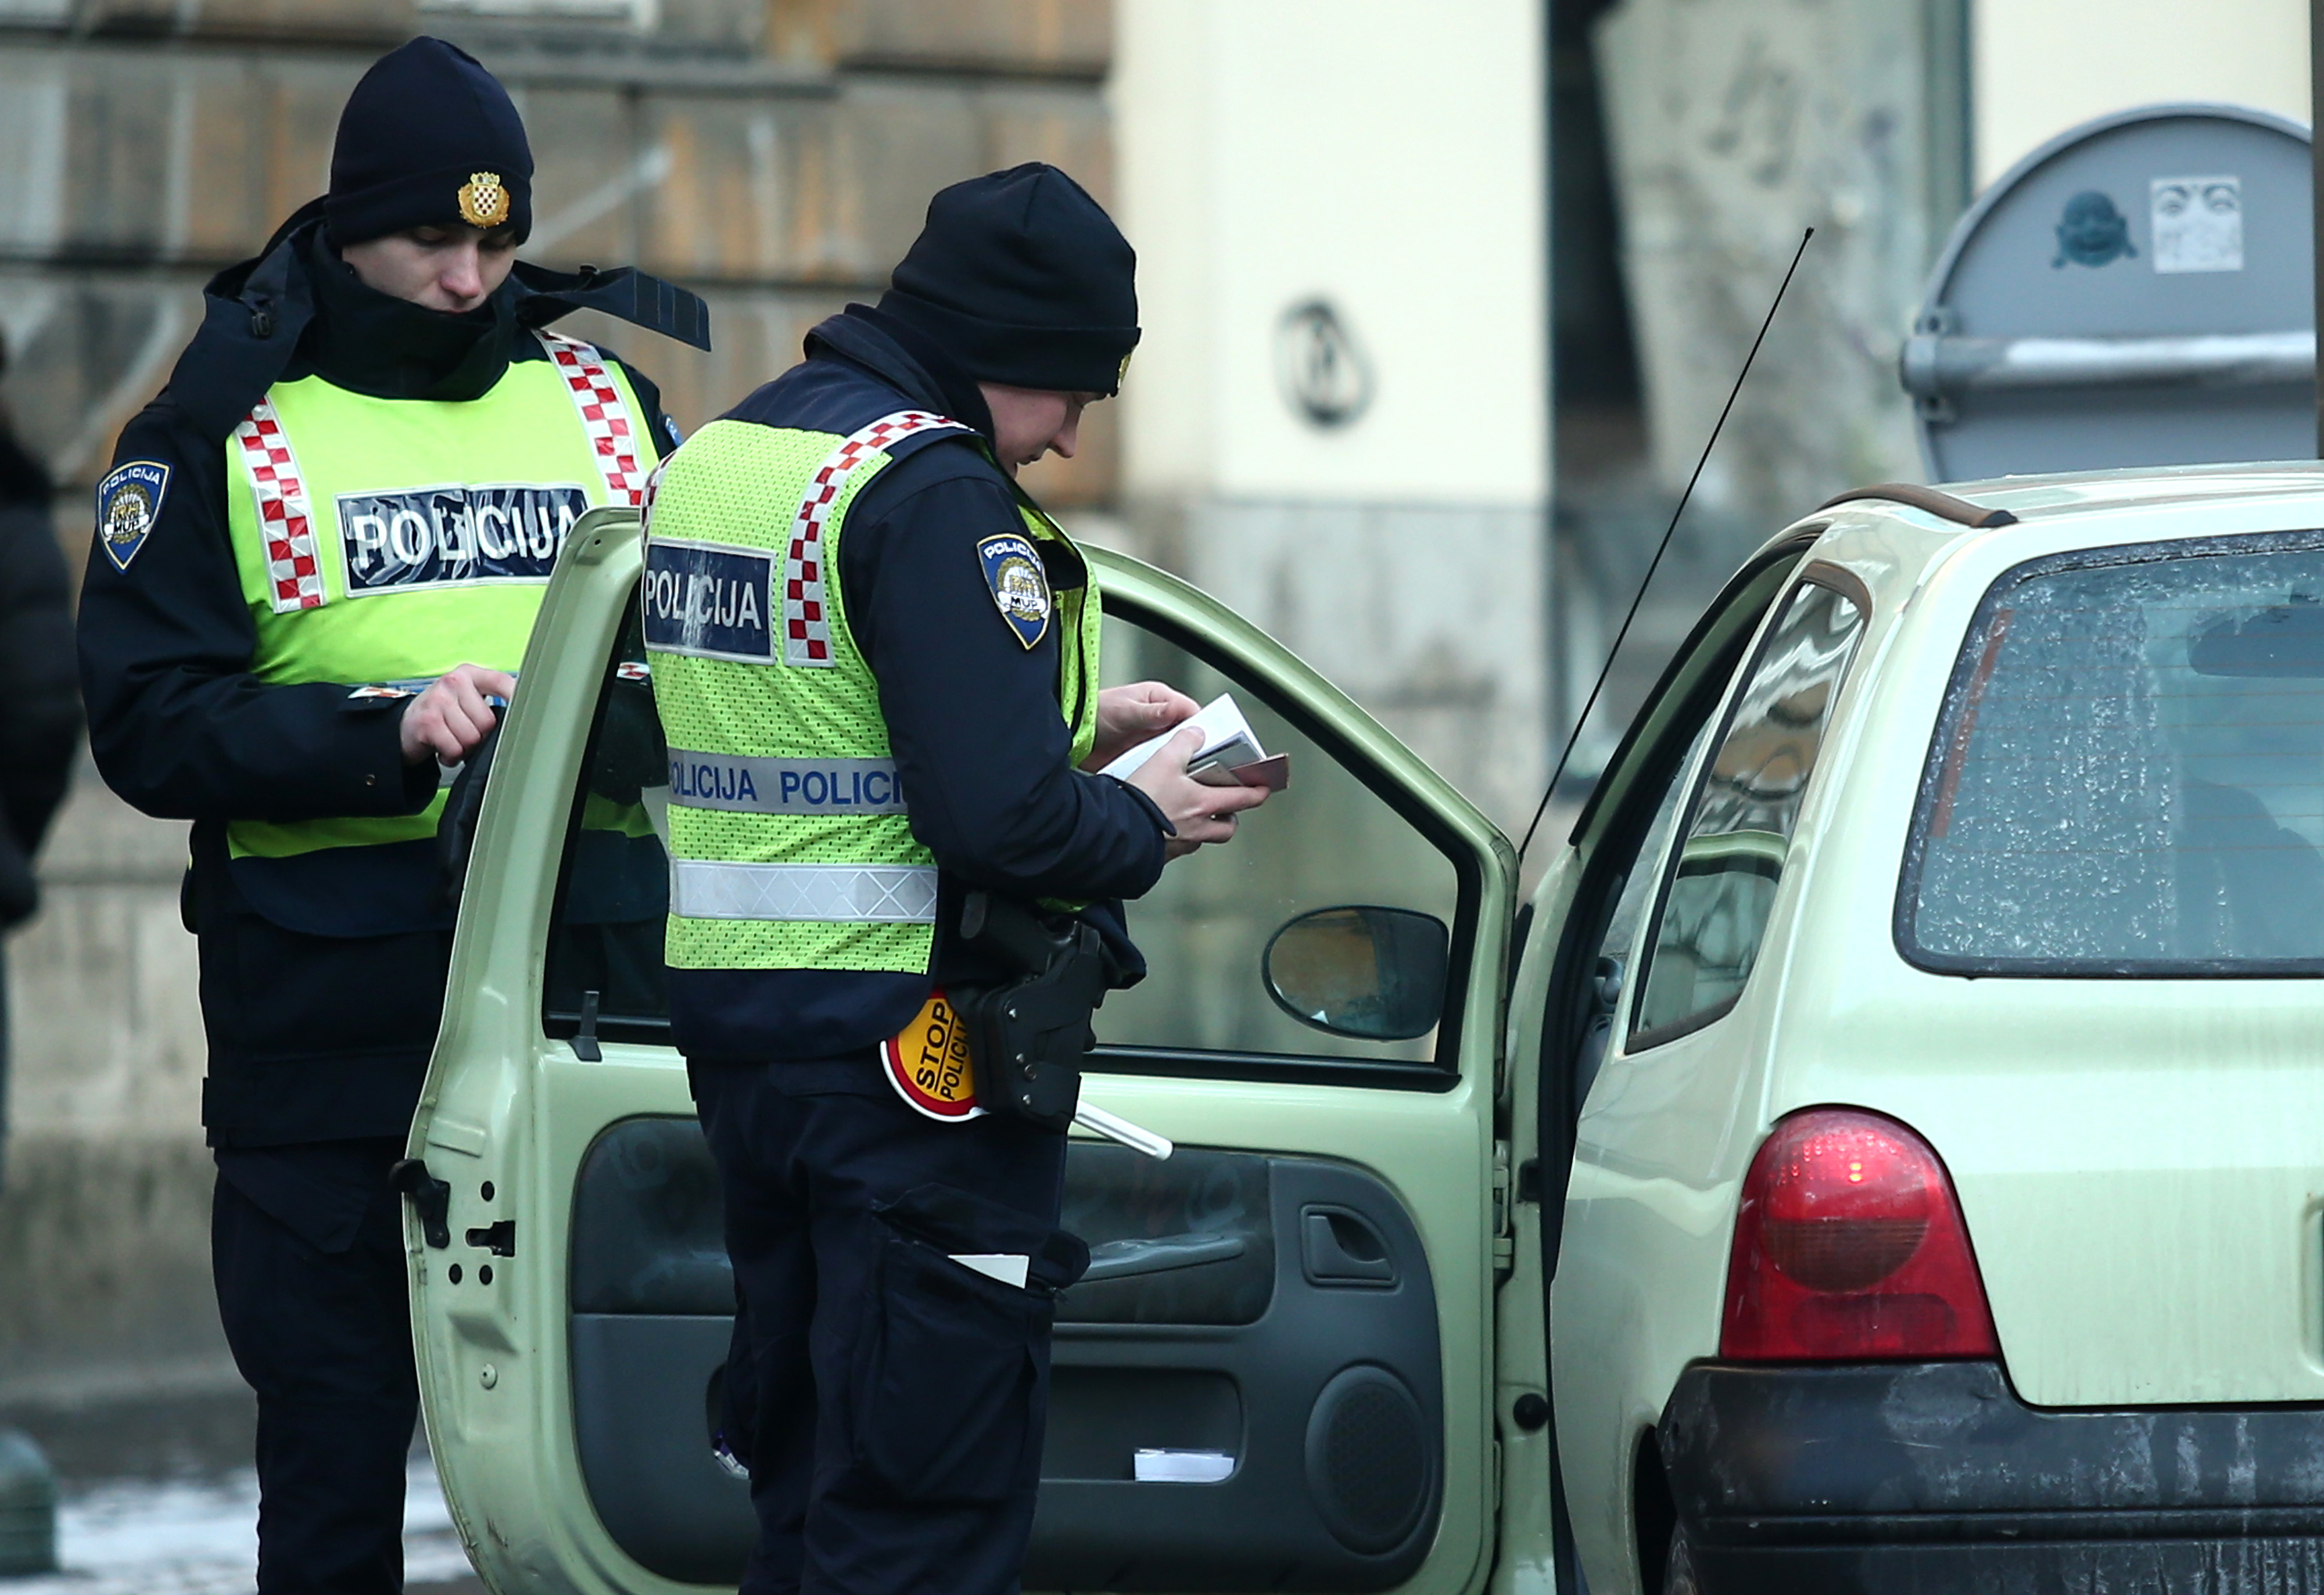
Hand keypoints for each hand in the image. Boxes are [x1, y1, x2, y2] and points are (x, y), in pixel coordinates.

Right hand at [399, 664, 516, 765]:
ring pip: (472, 738)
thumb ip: (491, 703)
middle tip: (466, 732)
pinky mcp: (427, 721)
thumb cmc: (446, 714)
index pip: (502, 683)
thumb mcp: (468, 700)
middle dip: (481, 735)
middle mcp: (454, 681)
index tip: (532, 710)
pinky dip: (451, 756)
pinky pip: (454, 748)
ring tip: (453, 739)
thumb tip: (523, 721)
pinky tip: (443, 747)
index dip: (517, 698)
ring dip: (465, 748)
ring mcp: (438, 700)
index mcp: (471, 674)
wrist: (407, 726)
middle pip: (488, 721)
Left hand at [1084, 681, 1201, 770]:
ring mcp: (1151, 738)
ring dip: (1175, 760)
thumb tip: (1175, 709)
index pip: (1190, 711)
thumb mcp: (1125, 711)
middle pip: (1186, 733)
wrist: (1071, 733)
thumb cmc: (1093, 712)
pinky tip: (1162, 776)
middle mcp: (1159, 718)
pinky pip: (1160, 764)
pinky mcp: (1144, 755)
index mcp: (1159, 699)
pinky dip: (1161, 770)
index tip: (1204, 740)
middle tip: (1193, 759)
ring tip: (1178, 769)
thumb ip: (1152, 712)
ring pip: (1175, 750)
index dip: (1200, 726)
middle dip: (1190, 746)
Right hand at [1125, 726, 1270, 858]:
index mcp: (1204, 804)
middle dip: (1230, 818)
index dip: (1256, 794)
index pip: (1242, 799)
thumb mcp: (1165, 759)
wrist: (1117, 830)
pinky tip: (1167, 828)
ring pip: (1204, 839)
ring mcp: (1181, 844)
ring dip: (1206, 829)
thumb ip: (1185, 743)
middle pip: (1226, 828)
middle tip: (1228, 809)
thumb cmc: (1143, 799)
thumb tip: (1196, 734)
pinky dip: (1180, 838)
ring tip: (1196, 817)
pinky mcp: (1163, 854)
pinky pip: (1180, 848)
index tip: (1263, 791)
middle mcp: (1198, 828)